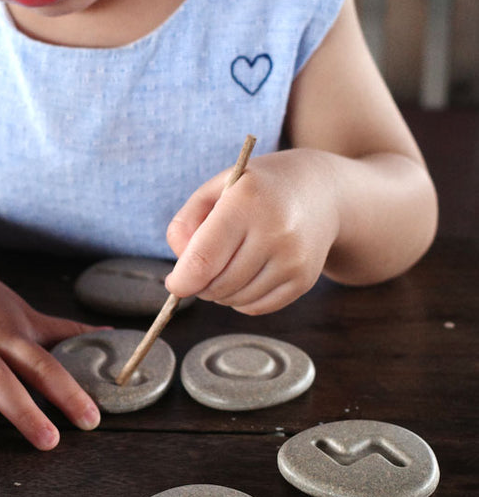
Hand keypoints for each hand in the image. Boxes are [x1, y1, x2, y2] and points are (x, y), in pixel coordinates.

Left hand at [164, 149, 340, 313]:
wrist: (321, 193)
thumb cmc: (257, 190)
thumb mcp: (217, 188)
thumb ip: (186, 223)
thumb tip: (181, 272)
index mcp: (247, 201)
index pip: (203, 259)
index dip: (181, 280)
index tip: (175, 282)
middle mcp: (275, 231)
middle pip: (217, 284)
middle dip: (200, 284)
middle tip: (202, 267)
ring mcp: (293, 259)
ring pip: (236, 299)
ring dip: (220, 292)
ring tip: (226, 266)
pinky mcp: (304, 279)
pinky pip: (257, 307)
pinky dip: (242, 299)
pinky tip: (246, 275)